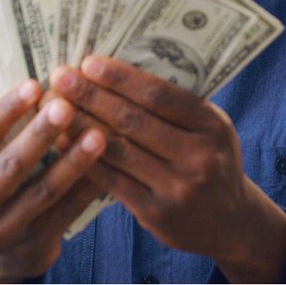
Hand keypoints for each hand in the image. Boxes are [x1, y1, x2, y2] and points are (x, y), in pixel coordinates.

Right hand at [0, 80, 107, 282]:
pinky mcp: (33, 246)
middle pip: (10, 165)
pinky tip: (106, 166)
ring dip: (73, 161)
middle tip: (67, 105)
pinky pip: (66, 213)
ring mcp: (2, 231)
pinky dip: (87, 187)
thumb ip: (3, 137)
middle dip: (40, 134)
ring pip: (43, 191)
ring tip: (98, 134)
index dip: (6, 109)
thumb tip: (47, 85)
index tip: (34, 85)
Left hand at [51, 57, 285, 282]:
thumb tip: (121, 70)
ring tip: (54, 106)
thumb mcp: (210, 128)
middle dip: (92, 96)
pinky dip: (85, 159)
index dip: (122, 78)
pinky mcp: (156, 213)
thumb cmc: (212, 161)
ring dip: (81, 125)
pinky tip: (64, 142)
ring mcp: (177, 188)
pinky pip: (112, 180)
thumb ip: (177, 105)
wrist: (231, 223)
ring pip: (118, 150)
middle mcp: (198, 157)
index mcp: (212, 126)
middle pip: (134, 120)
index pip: (161, 96)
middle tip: (60, 77)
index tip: (89, 62)